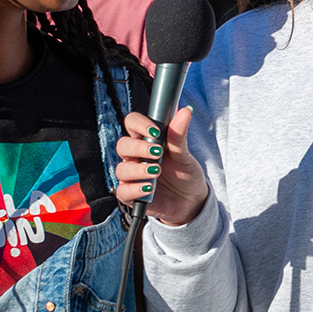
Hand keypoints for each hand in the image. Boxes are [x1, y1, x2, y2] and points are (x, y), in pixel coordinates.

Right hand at [115, 107, 209, 225]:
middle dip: (138, 148)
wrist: (191, 200)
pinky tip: (149, 188)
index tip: (155, 130)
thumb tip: (185, 111)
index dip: (139, 124)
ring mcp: (132, 176)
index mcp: (146, 140)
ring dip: (138, 169)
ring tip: (157, 172)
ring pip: (121, 169)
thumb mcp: (184, 154)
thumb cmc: (185, 173)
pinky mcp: (132, 195)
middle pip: (122, 145)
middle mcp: (135, 156)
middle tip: (158, 152)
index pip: (132, 123)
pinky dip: (135, 189)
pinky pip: (123, 191)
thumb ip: (179, 134)